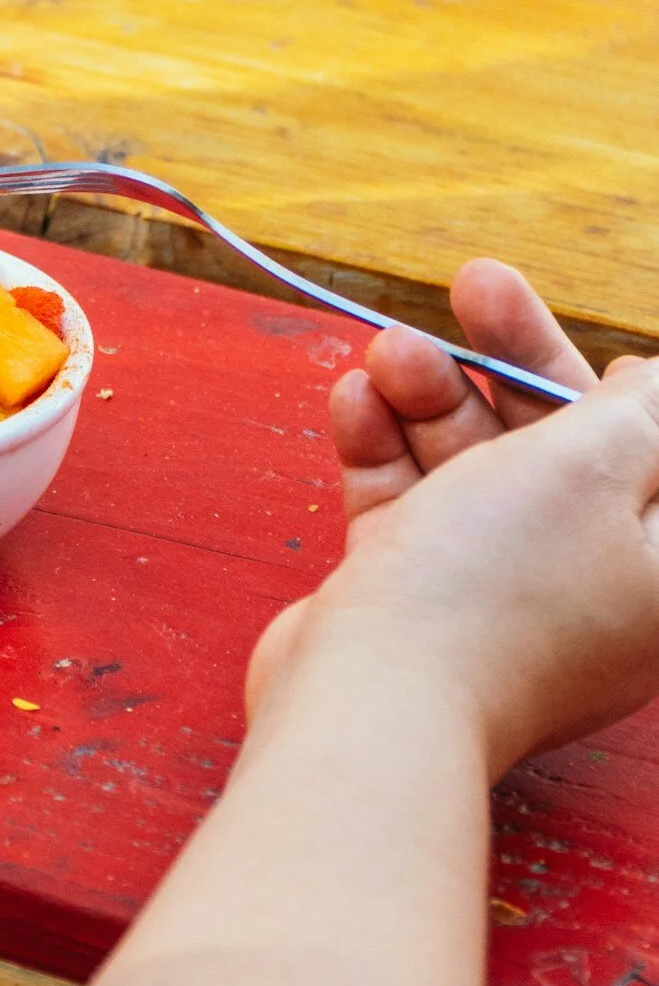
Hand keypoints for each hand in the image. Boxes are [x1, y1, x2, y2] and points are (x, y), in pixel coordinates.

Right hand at [247, 261, 658, 777]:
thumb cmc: (494, 590)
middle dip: (508, 360)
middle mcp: (590, 588)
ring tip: (386, 353)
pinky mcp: (422, 601)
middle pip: (559, 445)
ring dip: (430, 396)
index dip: (613, 382)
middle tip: (474, 285)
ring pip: (474, 465)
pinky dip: (385, 448)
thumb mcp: (591, 465)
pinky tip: (355, 401)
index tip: (572, 332)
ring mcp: (502, 598)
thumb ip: (637, 414)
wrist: (375, 700)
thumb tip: (655, 385)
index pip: (652, 452)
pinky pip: (413, 504)